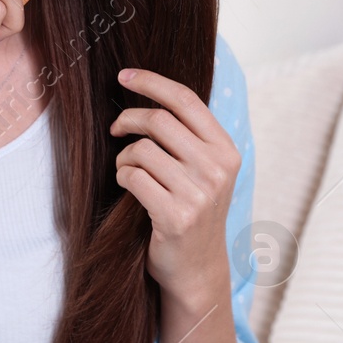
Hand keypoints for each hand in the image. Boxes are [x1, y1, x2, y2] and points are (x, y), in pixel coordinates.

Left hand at [109, 67, 240, 304]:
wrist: (197, 267)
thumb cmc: (193, 210)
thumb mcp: (205, 170)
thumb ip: (189, 136)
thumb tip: (149, 91)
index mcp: (226, 150)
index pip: (186, 100)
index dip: (152, 82)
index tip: (124, 75)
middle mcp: (217, 169)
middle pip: (158, 120)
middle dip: (128, 119)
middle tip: (115, 129)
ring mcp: (198, 194)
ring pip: (141, 150)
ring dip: (124, 157)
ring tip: (127, 169)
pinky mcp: (175, 216)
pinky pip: (133, 177)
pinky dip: (122, 177)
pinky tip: (128, 187)